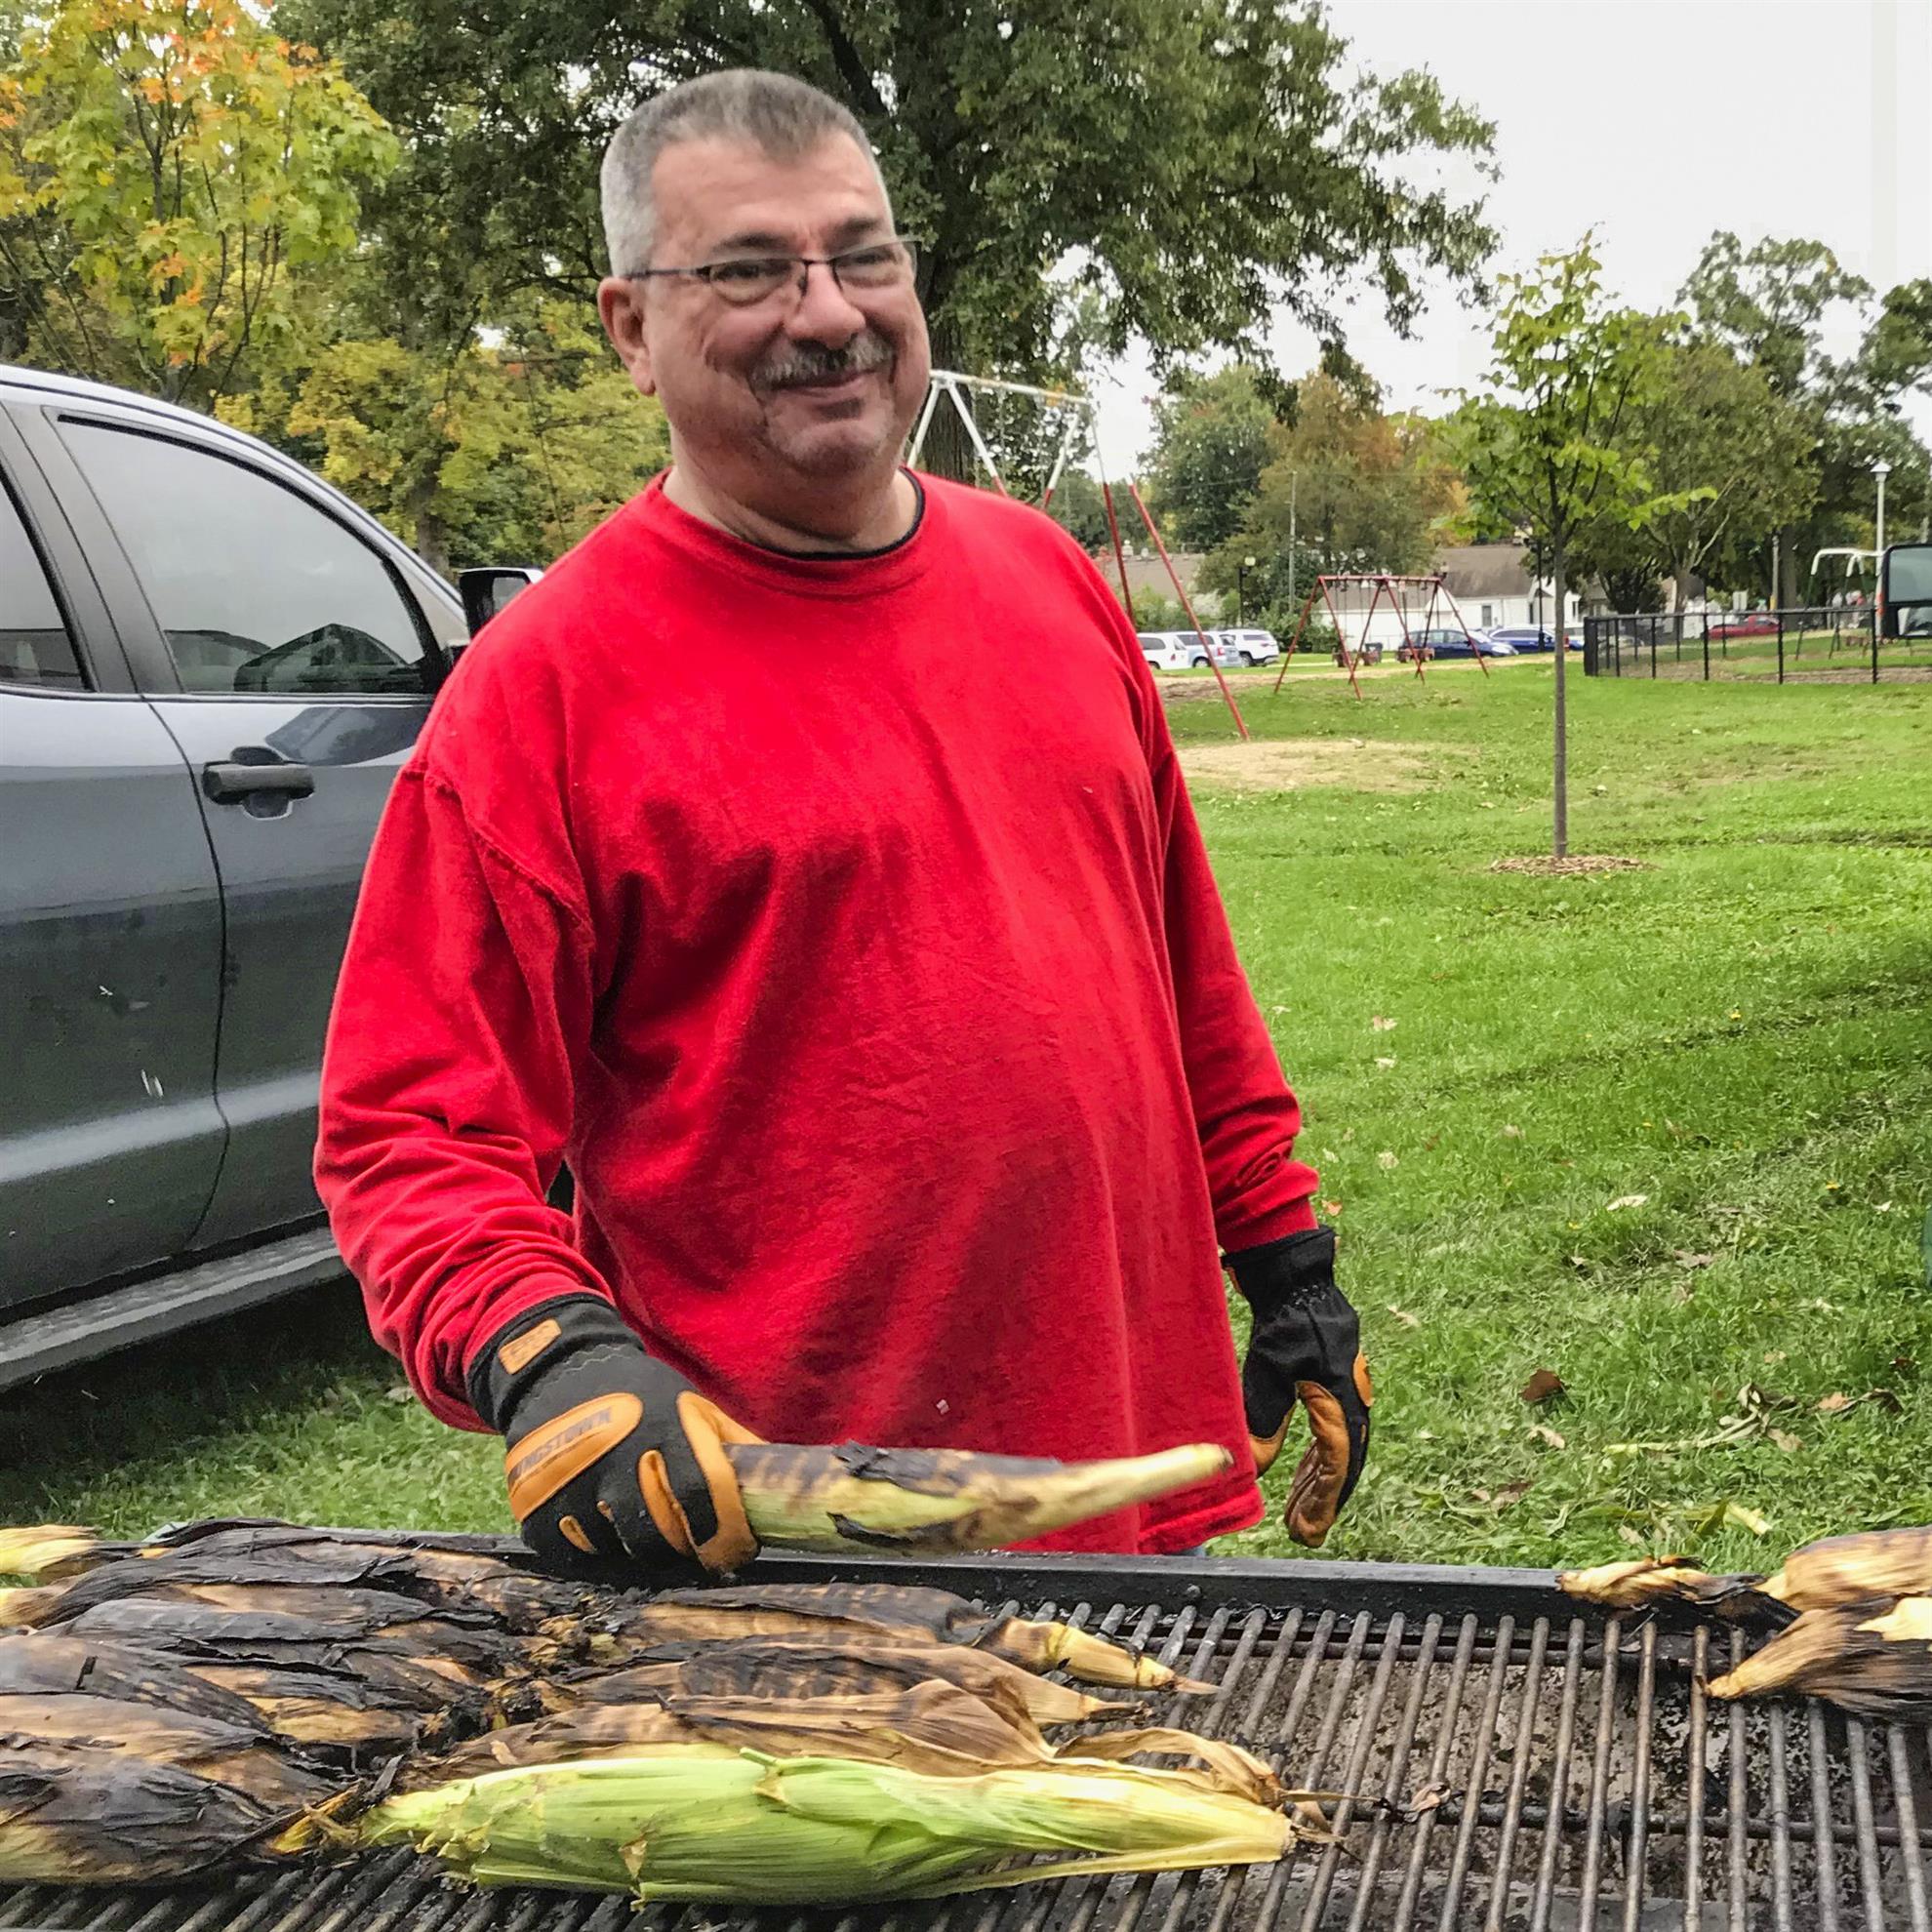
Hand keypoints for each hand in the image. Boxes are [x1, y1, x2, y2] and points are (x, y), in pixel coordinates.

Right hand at [467, 1295, 759, 1574]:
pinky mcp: (537, 1506)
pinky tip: (607, 1526)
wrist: (558, 1373)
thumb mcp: (692, 1406)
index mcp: (663, 1429)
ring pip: (620, 1551)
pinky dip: (598, 1551)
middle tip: (691, 1543)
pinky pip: (577, 1555)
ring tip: (648, 1528)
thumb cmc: (639, 1395)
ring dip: (641, 1550)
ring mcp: (572, 1484)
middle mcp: (615, 1457)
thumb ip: (735, 1445)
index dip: (723, 1535)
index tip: (733, 1554)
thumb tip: (783, 1486)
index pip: (699, 1495)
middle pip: (661, 1536)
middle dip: (685, 1548)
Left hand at [1226, 1225, 1371, 1547]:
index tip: (1305, 1531)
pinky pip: (1330, 1432)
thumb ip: (1264, 1421)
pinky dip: (1317, 1458)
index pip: (1336, 1464)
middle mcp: (1350, 1400)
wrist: (1297, 1278)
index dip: (1321, 1502)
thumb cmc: (1283, 1321)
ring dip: (1318, 1482)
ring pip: (1336, 1450)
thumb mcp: (1268, 1373)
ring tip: (1297, 1512)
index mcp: (1341, 1400)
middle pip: (1341, 1463)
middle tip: (1301, 1532)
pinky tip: (1303, 1475)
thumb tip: (1253, 1469)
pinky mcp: (1332, 1385)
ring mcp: (1344, 1392)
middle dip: (1321, 1500)